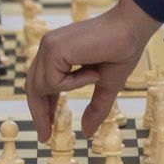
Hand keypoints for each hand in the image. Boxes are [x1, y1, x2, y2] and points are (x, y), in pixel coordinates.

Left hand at [25, 0, 158, 138]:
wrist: (131, 27)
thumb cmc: (121, 50)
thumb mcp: (106, 85)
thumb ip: (95, 108)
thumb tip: (86, 133)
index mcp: (56, 53)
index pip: (40, 84)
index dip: (42, 108)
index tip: (46, 130)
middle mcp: (48, 47)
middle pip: (32, 87)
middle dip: (39, 113)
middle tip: (46, 136)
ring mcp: (49, 46)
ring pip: (41, 86)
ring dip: (66, 92)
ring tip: (95, 76)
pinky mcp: (54, 48)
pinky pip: (54, 81)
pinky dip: (73, 83)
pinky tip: (93, 71)